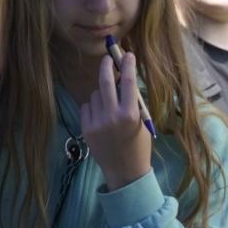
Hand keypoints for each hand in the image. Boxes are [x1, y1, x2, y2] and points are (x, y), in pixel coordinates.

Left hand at [81, 51, 152, 190]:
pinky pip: (87, 107)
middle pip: (105, 82)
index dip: (127, 65)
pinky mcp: (86, 128)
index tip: (126, 54)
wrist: (125, 172)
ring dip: (102, 95)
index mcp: (130, 115)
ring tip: (110, 108)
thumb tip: (123, 78)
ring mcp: (97, 123)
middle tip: (107, 58)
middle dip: (106, 66)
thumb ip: (133, 102)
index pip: (128, 82)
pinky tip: (101, 119)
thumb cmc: (139, 146)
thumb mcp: (142, 122)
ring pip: (95, 95)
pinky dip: (93, 108)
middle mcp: (112, 116)